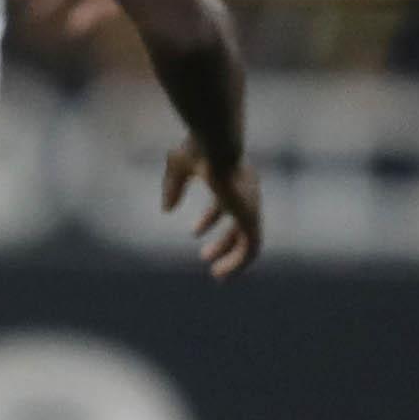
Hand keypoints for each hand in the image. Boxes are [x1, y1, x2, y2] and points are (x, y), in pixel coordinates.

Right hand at [162, 144, 263, 278]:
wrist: (217, 144)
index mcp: (233, 180)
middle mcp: (246, 194)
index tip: (194, 233)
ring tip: (217, 274)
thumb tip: (167, 210)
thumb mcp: (178, 167)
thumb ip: (172, 187)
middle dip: (223, 242)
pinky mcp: (251, 217)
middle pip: (239, 224)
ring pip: (249, 241)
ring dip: (233, 259)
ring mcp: (251, 206)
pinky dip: (238, 263)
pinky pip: (251, 248)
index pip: (225, 204)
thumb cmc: (198, 149)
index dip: (210, 219)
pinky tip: (221, 272)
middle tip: (205, 257)